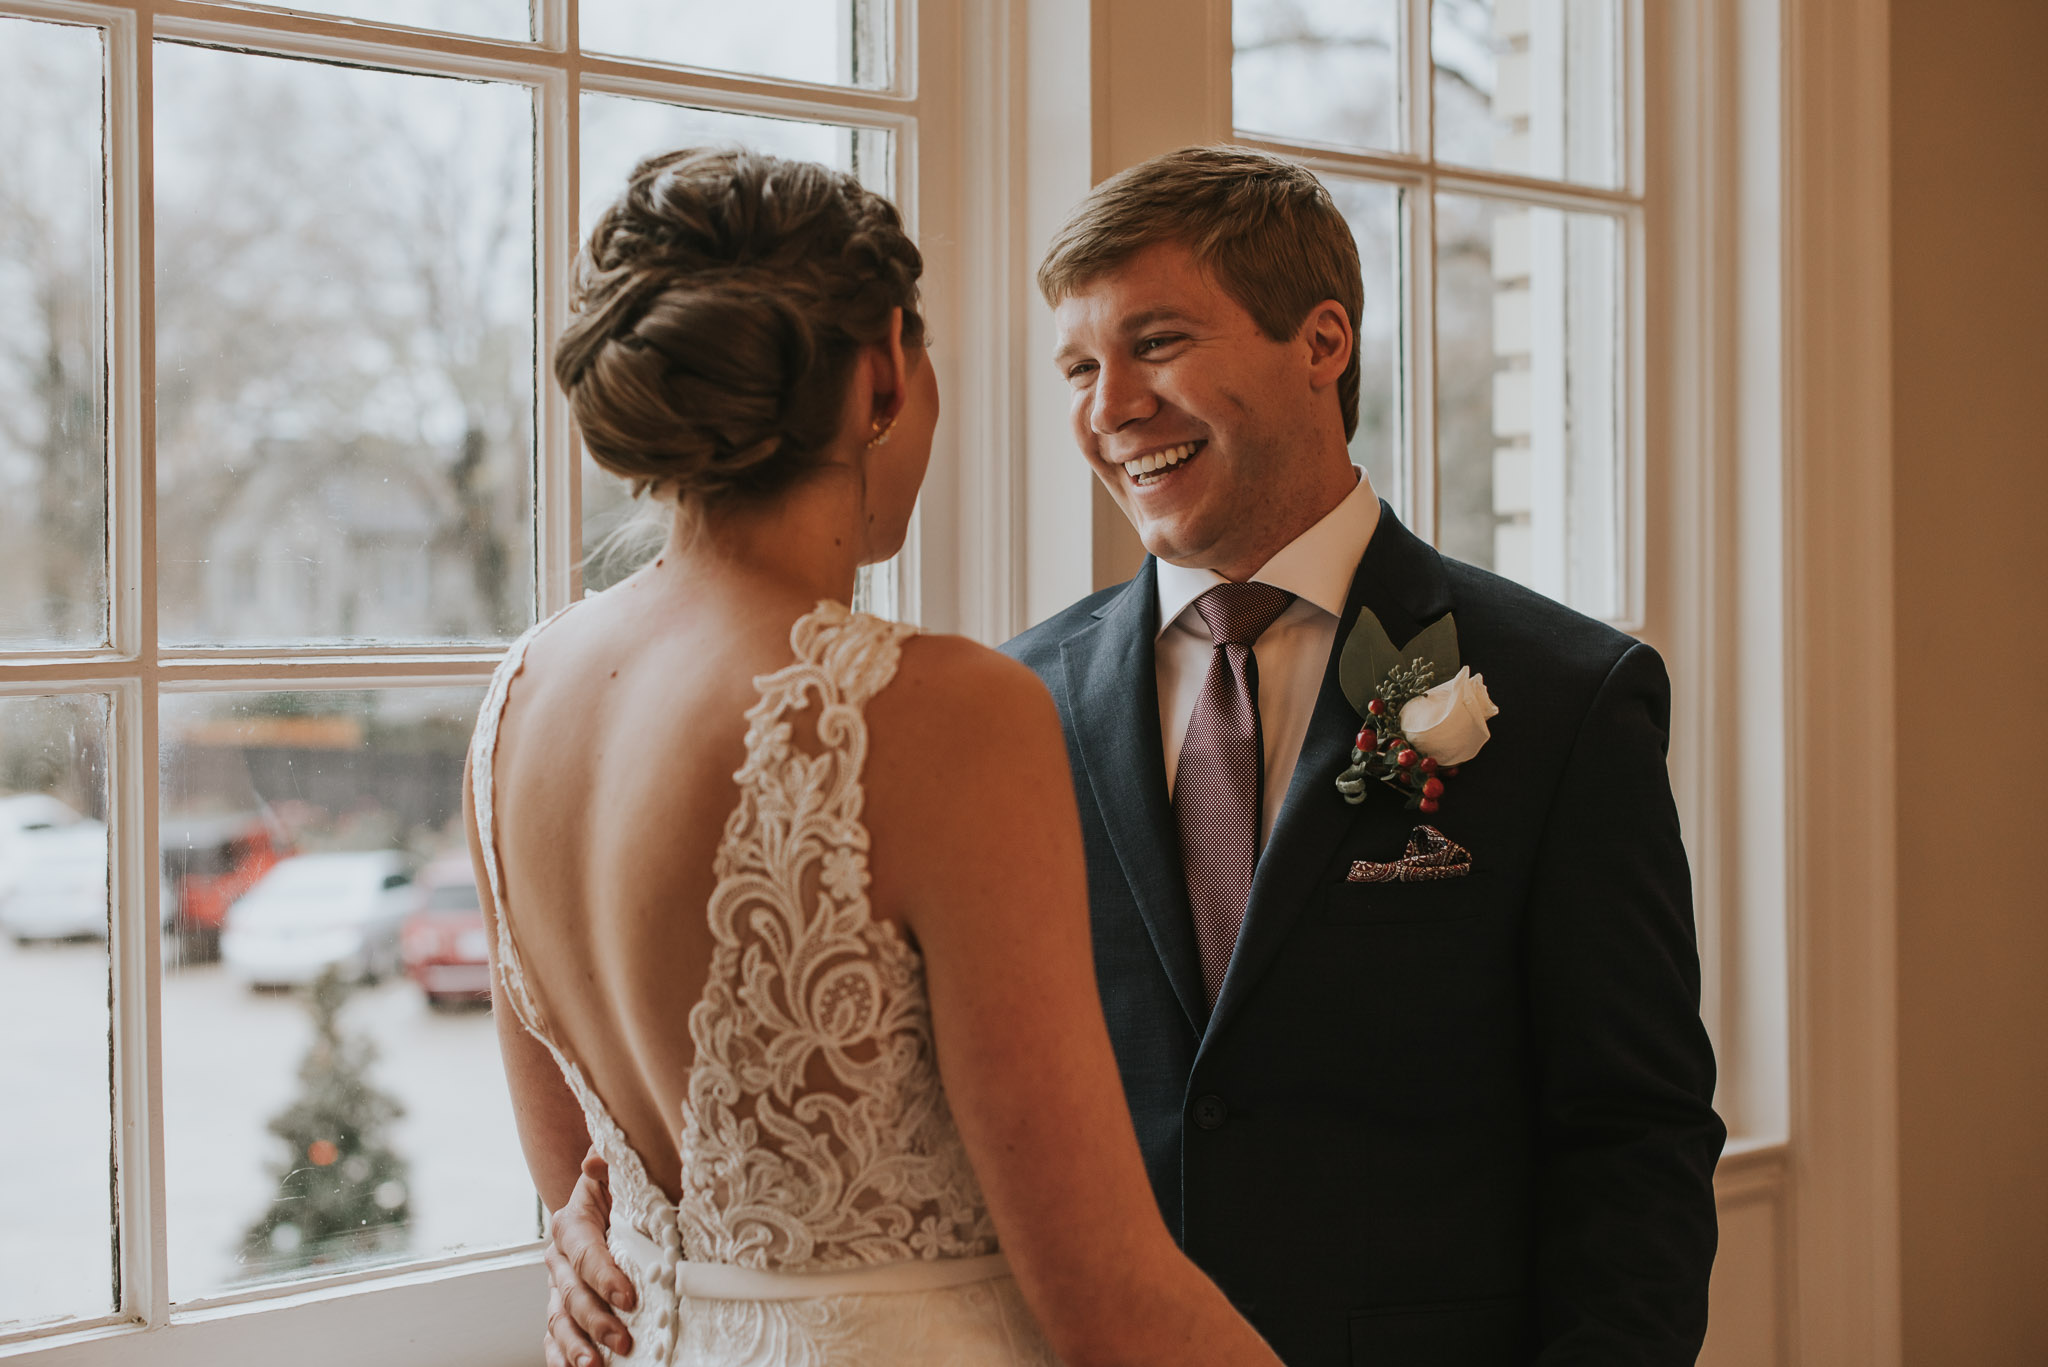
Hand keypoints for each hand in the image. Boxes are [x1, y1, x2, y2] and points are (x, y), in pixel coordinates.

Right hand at [543, 1150, 635, 1366]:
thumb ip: (610, 1166)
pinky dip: (561, 1357)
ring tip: (595, 1365)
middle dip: (596, 1320)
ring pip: (559, 1321)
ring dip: (576, 1346)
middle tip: (622, 1340)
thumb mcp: (620, 1171)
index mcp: (571, 1224)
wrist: (608, 1202)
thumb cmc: (620, 1188)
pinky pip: (555, 1338)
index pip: (584, 1253)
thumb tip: (595, 1161)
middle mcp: (558, 1259)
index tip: (629, 1296)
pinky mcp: (563, 1310)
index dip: (604, 1276)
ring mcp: (557, 1288)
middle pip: (571, 1294)